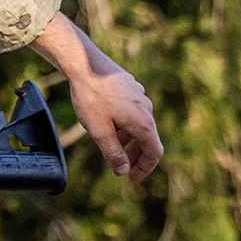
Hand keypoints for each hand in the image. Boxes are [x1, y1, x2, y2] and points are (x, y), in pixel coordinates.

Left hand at [67, 62, 162, 181]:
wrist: (86, 64)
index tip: (132, 177)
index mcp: (143, 123)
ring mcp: (140, 96)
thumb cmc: (91, 98)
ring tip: (113, 145)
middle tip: (123, 167)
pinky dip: (126, 123)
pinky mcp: (131, 86)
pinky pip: (133, 111)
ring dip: (130, 139)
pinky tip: (109, 122)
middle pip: (149, 139)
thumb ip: (113, 153)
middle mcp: (147, 109)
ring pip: (140, 124)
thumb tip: (123, 171)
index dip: (145, 168)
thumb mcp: (99, 131)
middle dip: (137, 156)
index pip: (154, 153)